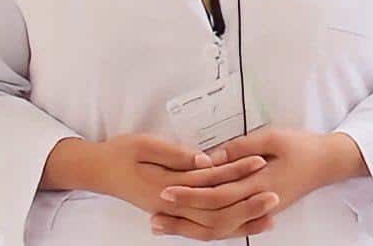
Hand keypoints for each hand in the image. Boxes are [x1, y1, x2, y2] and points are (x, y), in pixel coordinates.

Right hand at [90, 133, 277, 237]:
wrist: (97, 171)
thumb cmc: (119, 154)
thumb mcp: (144, 145)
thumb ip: (175, 154)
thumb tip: (204, 160)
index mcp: (166, 187)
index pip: (209, 182)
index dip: (235, 173)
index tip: (258, 162)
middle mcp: (171, 206)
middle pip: (216, 210)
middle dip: (247, 203)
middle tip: (275, 194)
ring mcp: (173, 213)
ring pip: (213, 224)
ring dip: (241, 219)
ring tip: (269, 214)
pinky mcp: (174, 213)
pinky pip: (204, 226)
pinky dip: (226, 225)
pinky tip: (244, 223)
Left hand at [151, 129, 366, 238]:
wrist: (328, 163)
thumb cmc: (302, 146)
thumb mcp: (273, 137)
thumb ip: (240, 148)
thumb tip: (209, 157)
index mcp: (260, 183)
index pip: (218, 194)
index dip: (190, 194)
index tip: (166, 189)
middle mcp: (258, 203)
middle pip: (214, 217)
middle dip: (182, 215)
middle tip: (154, 210)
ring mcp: (260, 211)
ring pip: (220, 228)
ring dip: (190, 227)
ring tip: (162, 223)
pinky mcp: (260, 212)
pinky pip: (230, 227)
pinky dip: (207, 228)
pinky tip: (189, 225)